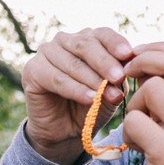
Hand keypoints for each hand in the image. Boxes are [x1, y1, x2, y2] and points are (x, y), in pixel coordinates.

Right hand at [21, 27, 133, 164]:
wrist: (67, 130)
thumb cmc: (93, 104)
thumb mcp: (112, 88)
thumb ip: (119, 74)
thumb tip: (131, 61)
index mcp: (87, 38)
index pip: (102, 34)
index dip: (115, 43)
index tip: (128, 54)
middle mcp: (65, 40)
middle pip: (86, 45)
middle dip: (105, 63)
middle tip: (119, 78)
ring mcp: (46, 53)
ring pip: (72, 63)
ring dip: (93, 80)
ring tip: (110, 95)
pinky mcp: (32, 70)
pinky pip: (57, 79)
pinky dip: (76, 89)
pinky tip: (90, 98)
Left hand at [121, 42, 163, 164]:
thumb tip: (156, 54)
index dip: (159, 51)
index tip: (138, 57)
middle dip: (143, 61)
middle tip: (126, 73)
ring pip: (151, 90)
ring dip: (135, 105)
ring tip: (139, 126)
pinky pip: (135, 121)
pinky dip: (128, 131)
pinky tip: (136, 147)